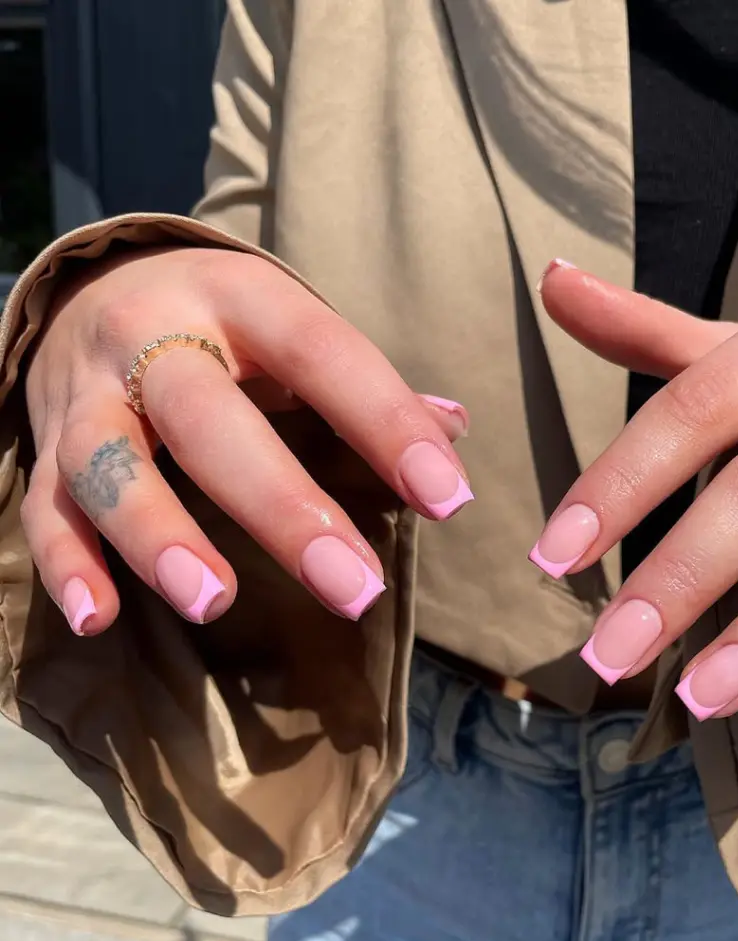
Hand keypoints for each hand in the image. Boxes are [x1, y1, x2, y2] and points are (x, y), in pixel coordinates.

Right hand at [24, 247, 470, 634]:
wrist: (97, 288)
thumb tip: (454, 427)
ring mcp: (90, 391)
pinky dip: (68, 562)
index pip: (323, 353)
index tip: (447, 497)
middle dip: (282, 506)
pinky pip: (43, 505)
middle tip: (354, 588)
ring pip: (109, 462)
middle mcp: (154, 336)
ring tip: (214, 601)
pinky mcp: (44, 440)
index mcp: (240, 298)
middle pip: (210, 420)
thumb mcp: (290, 326)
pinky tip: (99, 617)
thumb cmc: (223, 325)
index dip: (386, 423)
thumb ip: (365, 382)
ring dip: (157, 534)